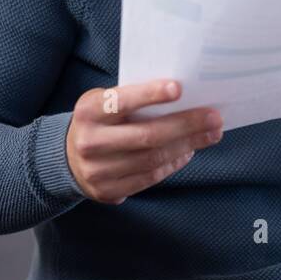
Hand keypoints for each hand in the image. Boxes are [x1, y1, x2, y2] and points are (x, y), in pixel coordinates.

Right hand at [65, 79, 222, 203]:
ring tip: (210, 134)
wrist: (66, 158)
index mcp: (88, 112)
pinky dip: (173, 163)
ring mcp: (98, 170)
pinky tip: (188, 151)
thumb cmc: (98, 122)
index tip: (179, 88)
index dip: (150, 95)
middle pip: (147, 135)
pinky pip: (149, 177)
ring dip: (187, 145)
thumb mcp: (103, 103)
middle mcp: (90, 142)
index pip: (121, 101)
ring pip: (152, 159)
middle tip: (214, 117)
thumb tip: (182, 97)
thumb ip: (132, 99)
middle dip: (186, 125)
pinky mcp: (107, 190)